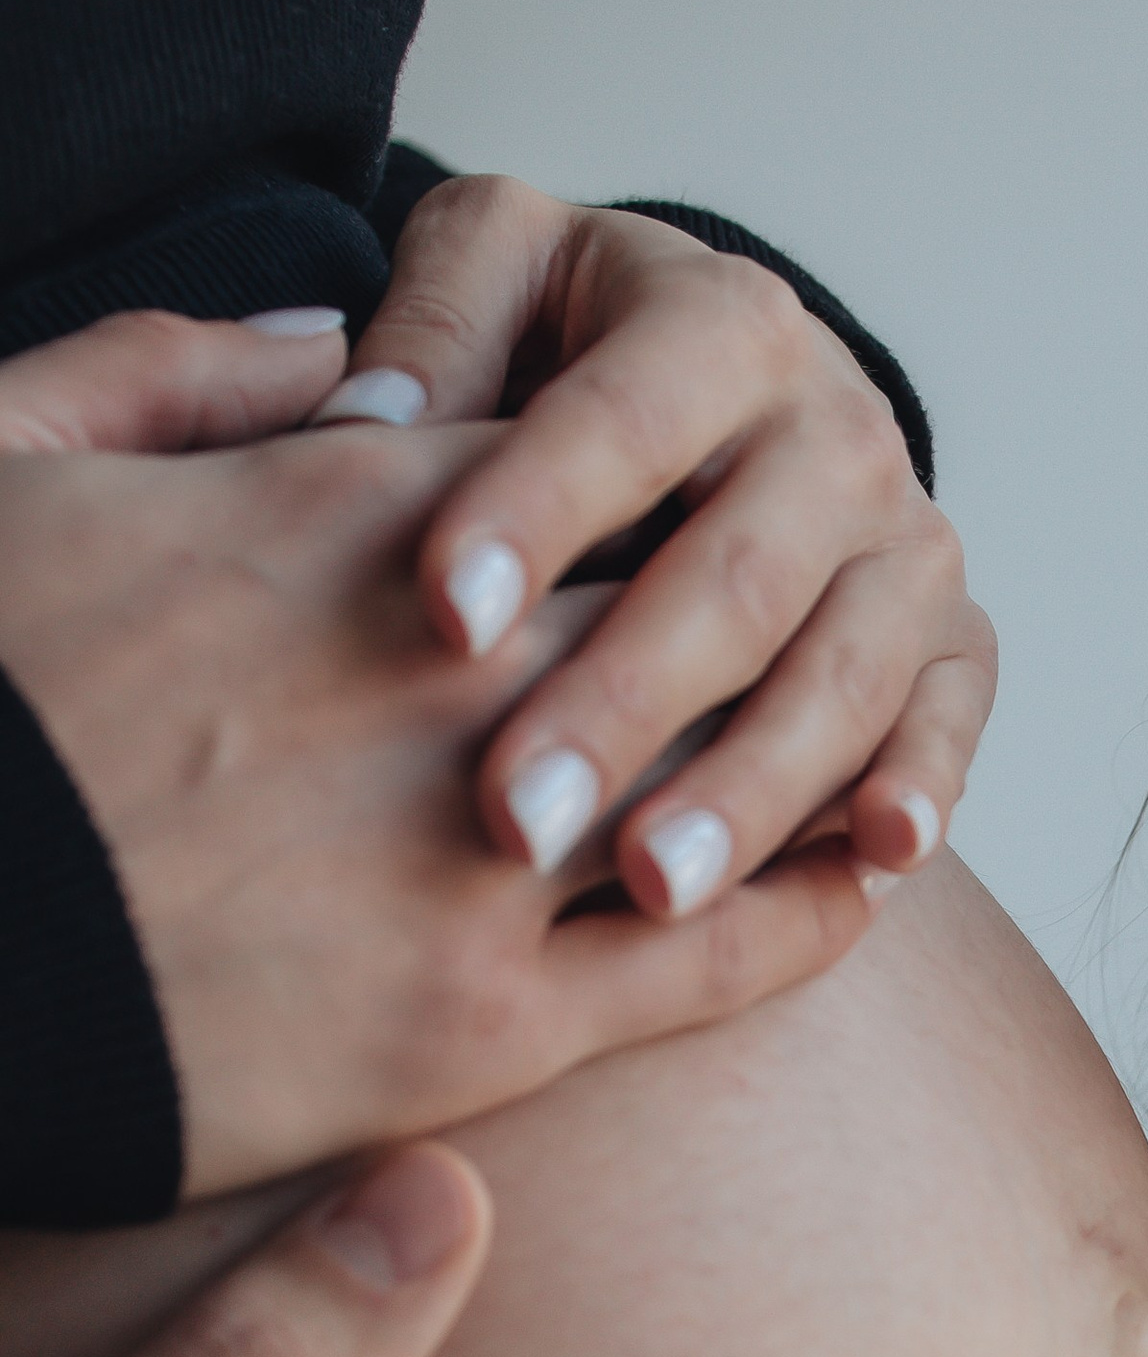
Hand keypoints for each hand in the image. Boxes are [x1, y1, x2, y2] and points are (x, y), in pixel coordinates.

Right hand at [0, 322, 884, 1195]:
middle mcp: (451, 666)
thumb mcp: (8, 467)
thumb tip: (324, 334)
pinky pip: (712, 955)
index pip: (564, 462)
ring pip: (718, 771)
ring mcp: (487, 849)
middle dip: (725, 616)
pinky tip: (853, 887)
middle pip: (669, 601)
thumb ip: (178, 372)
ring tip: (849, 751)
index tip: (649, 512)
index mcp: (346, 512)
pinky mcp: (491, 1023)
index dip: (615, 490)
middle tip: (786, 628)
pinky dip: (803, 912)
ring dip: (790, 759)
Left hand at [346, 175, 995, 914]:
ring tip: (646, 885)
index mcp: (726, 322)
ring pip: (842, 674)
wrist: (739, 388)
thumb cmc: (583, 346)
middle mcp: (842, 430)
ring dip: (751, 790)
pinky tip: (873, 860)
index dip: (538, 516)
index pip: (626, 423)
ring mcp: (909, 543)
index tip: (447, 617)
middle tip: (517, 817)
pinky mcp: (954, 637)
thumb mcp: (500, 274)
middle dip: (627, 705)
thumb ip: (434, 327)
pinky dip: (923, 787)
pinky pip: (948, 719)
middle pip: (737, 579)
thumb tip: (363, 423)